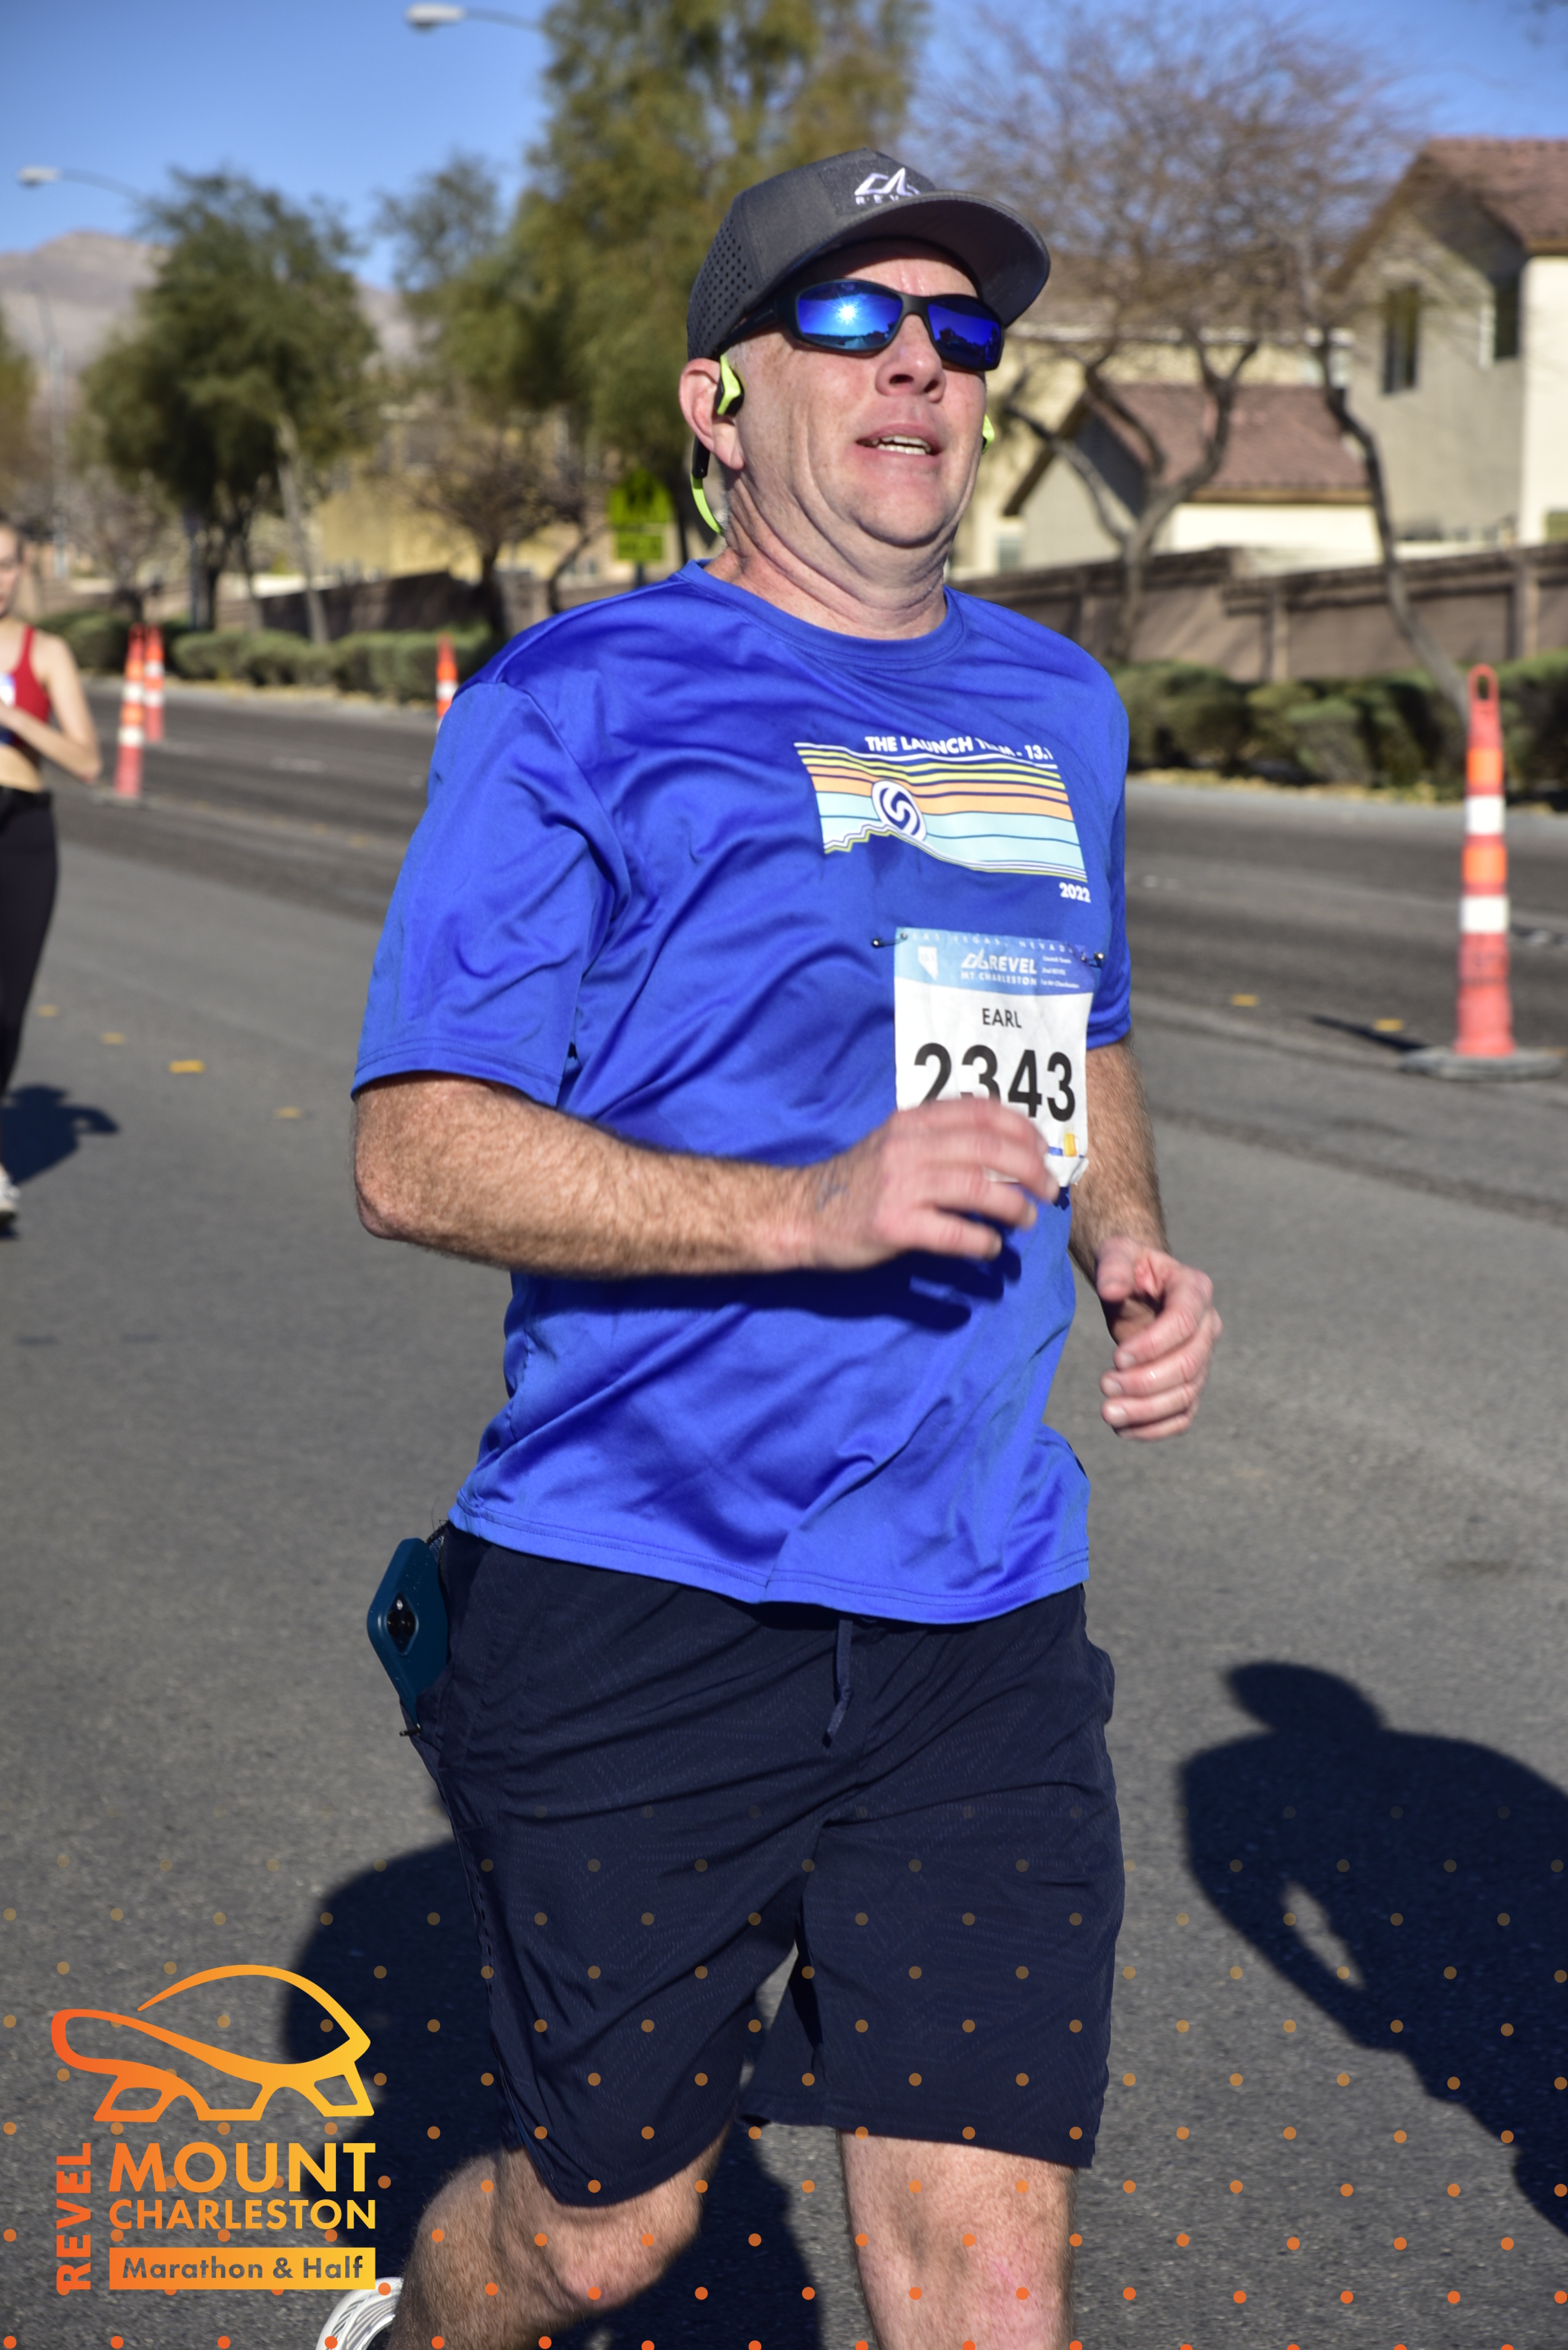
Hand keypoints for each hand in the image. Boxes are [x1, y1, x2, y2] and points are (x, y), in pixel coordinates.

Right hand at [803, 1098, 1059, 1268]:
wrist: (802, 1213)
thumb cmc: (859, 1181)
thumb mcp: (895, 1143)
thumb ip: (939, 1137)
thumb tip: (1003, 1146)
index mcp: (913, 1121)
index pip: (982, 1111)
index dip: (1022, 1128)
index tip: (1043, 1149)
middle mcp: (909, 1146)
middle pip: (989, 1149)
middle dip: (1031, 1169)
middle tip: (1048, 1190)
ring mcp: (900, 1186)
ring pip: (979, 1189)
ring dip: (1014, 1206)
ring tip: (1026, 1220)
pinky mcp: (893, 1225)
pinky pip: (954, 1233)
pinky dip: (982, 1242)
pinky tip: (990, 1248)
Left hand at [1093, 1234, 1219, 1439]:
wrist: (1136, 1285)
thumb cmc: (1127, 1265)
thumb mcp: (1117, 1252)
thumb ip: (1114, 1266)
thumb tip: (1110, 1290)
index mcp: (1194, 1289)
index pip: (1184, 1323)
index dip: (1153, 1345)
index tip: (1116, 1357)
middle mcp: (1207, 1325)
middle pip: (1189, 1365)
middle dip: (1146, 1382)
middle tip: (1104, 1386)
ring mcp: (1202, 1357)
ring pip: (1186, 1395)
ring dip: (1147, 1411)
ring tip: (1108, 1412)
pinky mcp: (1189, 1383)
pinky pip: (1182, 1415)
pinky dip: (1155, 1429)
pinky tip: (1122, 1430)